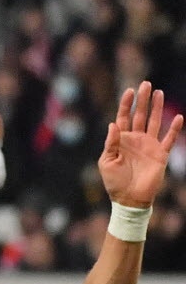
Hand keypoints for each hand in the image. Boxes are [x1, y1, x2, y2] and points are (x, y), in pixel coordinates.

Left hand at [99, 81, 182, 208]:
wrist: (129, 199)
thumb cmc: (114, 182)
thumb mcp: (106, 162)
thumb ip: (110, 143)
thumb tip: (112, 124)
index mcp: (121, 141)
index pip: (123, 118)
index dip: (126, 104)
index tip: (129, 91)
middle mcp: (136, 140)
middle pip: (140, 115)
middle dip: (143, 100)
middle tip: (146, 84)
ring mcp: (149, 145)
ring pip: (154, 122)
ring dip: (157, 108)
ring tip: (159, 92)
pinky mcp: (160, 154)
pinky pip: (169, 139)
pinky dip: (174, 129)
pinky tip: (178, 117)